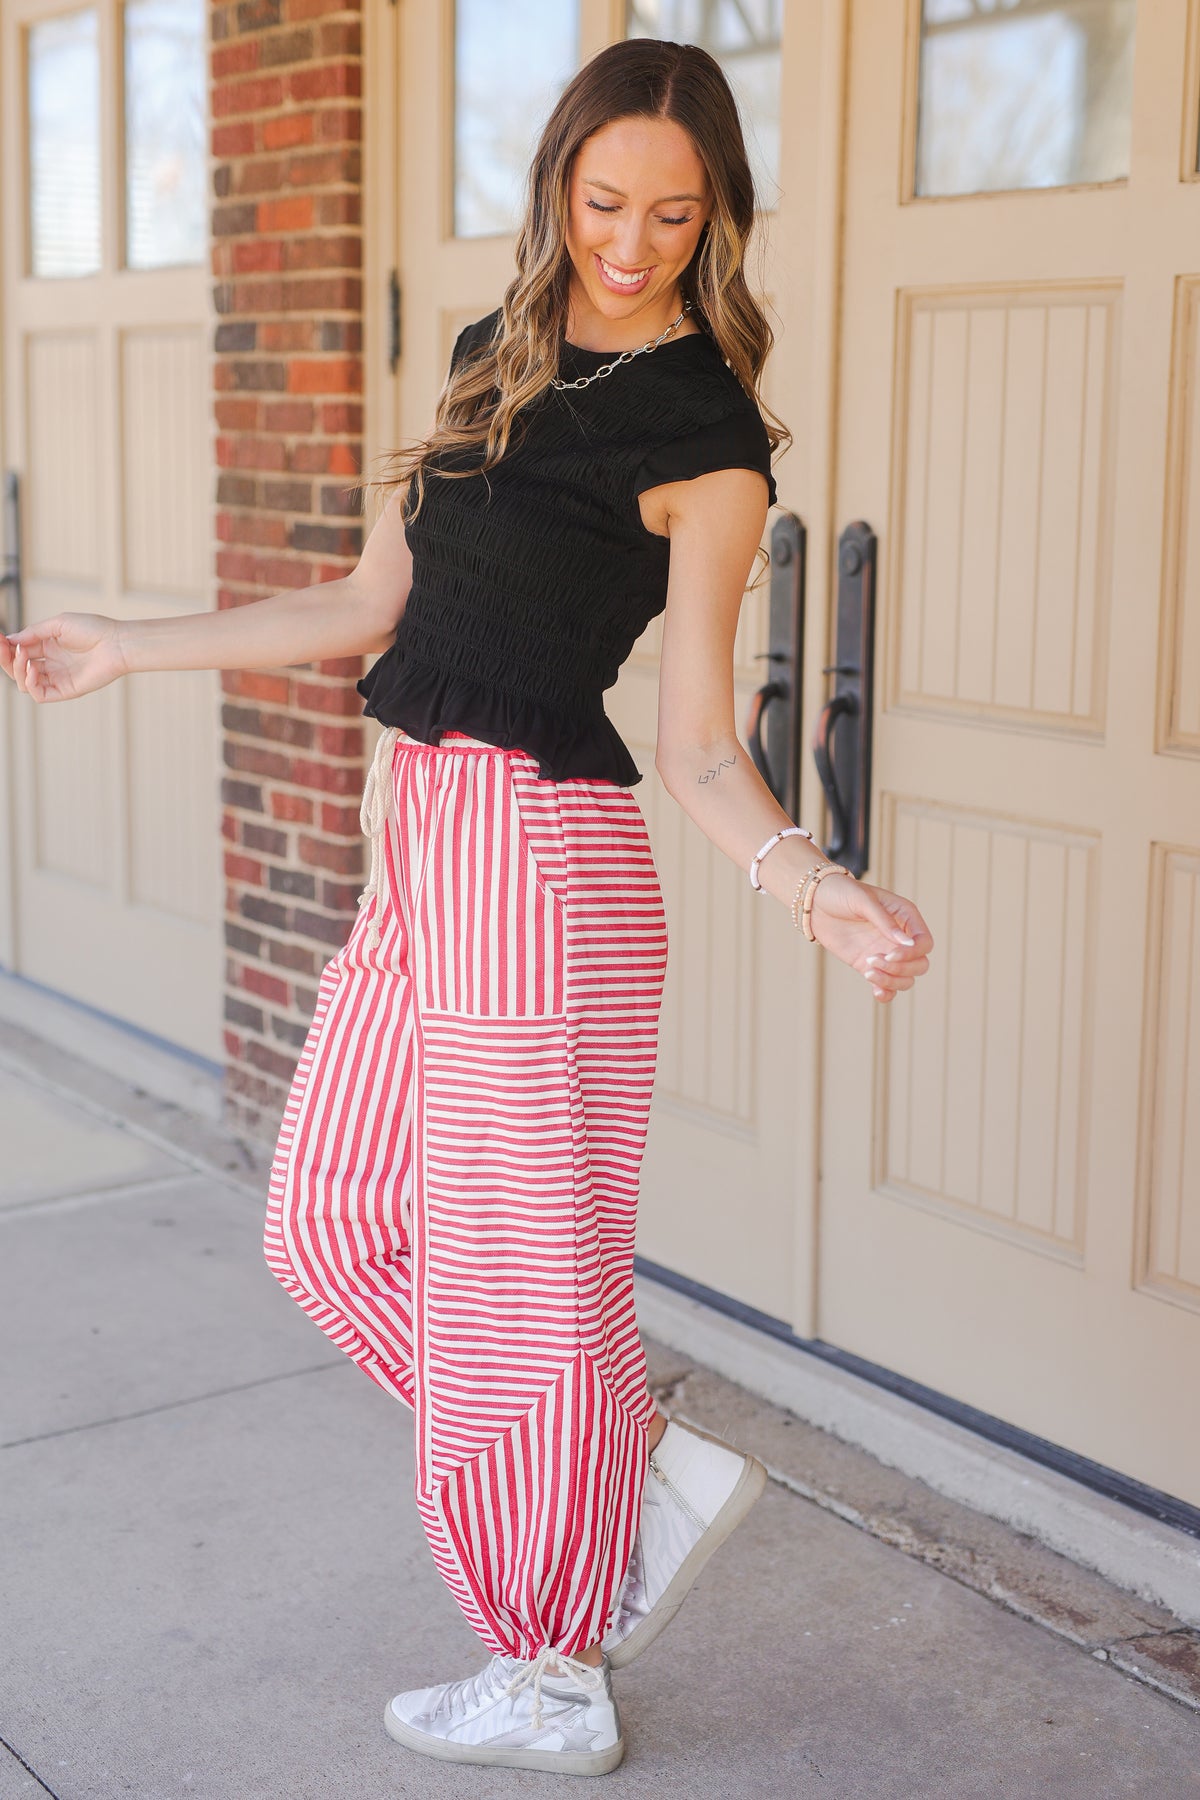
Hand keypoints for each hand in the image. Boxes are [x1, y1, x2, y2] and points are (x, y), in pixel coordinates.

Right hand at [1, 614, 126, 701]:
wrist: (117, 643)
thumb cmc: (93, 629)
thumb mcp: (57, 624)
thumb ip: (33, 632)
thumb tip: (10, 641)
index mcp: (48, 646)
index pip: (19, 651)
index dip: (6, 647)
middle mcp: (51, 663)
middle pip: (18, 668)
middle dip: (7, 659)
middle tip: (3, 649)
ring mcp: (57, 677)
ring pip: (25, 682)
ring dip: (17, 669)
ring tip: (24, 656)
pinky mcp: (66, 690)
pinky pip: (39, 694)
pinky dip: (30, 683)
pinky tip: (33, 669)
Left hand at [808, 868, 932, 1001]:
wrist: (815, 901)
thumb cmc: (841, 893)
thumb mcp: (863, 900)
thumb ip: (885, 921)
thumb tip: (907, 943)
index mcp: (905, 917)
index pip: (924, 943)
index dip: (912, 953)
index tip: (889, 954)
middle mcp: (899, 937)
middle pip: (920, 964)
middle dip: (901, 969)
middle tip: (873, 961)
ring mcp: (885, 953)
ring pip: (906, 979)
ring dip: (892, 981)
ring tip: (868, 971)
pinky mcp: (869, 965)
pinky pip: (887, 986)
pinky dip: (886, 993)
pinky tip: (875, 991)